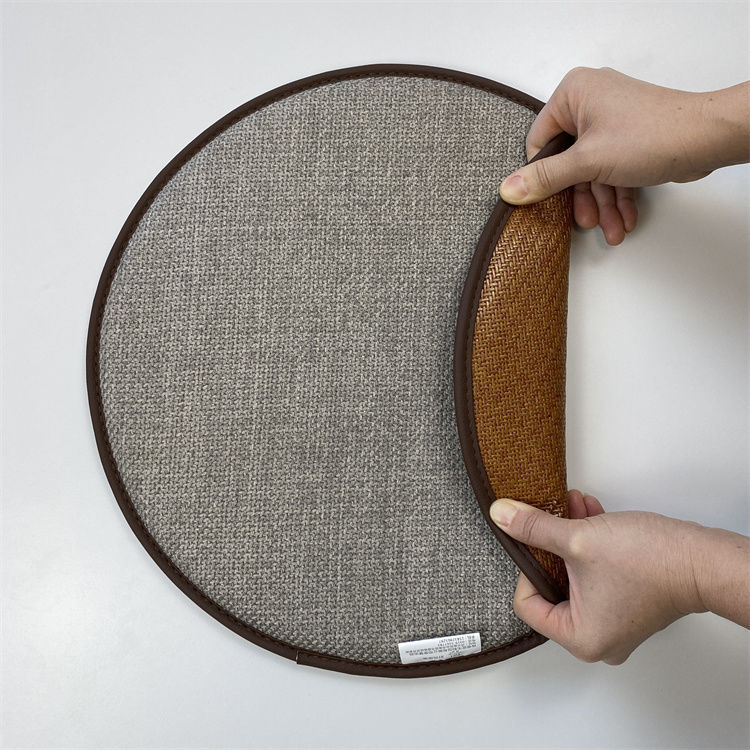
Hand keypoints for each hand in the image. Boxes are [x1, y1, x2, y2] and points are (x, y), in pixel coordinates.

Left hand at [489, 490, 707, 664]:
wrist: (701, 557)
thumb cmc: (651, 563)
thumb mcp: (577, 539)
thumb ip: (533, 528)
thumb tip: (503, 516)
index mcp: (581, 638)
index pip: (527, 605)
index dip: (528, 567)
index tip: (537, 545)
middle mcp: (598, 639)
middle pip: (551, 588)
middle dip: (551, 545)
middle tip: (551, 518)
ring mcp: (616, 623)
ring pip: (574, 576)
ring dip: (571, 538)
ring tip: (573, 507)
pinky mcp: (629, 604)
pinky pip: (595, 575)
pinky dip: (590, 545)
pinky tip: (590, 514)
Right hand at [499, 67, 749, 244]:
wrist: (707, 138)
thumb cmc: (652, 135)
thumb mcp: (587, 161)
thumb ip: (545, 178)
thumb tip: (508, 189)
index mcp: (573, 94)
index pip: (540, 142)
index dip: (544, 176)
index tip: (547, 201)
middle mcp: (590, 102)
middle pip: (567, 162)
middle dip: (581, 199)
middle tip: (584, 222)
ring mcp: (612, 121)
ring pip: (592, 171)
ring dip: (601, 204)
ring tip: (611, 229)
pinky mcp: (629, 138)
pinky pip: (611, 171)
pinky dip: (617, 196)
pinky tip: (624, 219)